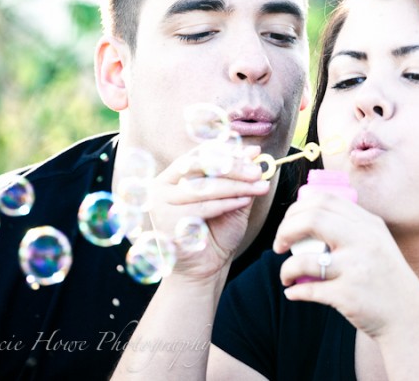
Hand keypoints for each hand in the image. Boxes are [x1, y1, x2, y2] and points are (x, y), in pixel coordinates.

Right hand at [147, 144, 270, 279]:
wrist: (205, 268)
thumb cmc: (217, 232)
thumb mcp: (232, 199)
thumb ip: (240, 177)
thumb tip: (254, 152)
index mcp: (174, 174)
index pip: (200, 154)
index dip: (227, 151)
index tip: (253, 154)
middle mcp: (162, 184)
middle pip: (200, 165)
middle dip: (233, 167)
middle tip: (257, 171)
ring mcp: (160, 201)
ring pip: (204, 186)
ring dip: (236, 186)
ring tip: (259, 187)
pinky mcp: (165, 219)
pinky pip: (202, 206)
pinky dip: (227, 203)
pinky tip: (244, 201)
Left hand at [272, 192, 418, 338]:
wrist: (409, 316)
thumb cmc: (386, 278)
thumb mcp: (377, 242)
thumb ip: (351, 226)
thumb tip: (307, 214)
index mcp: (368, 224)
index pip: (325, 200)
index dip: (297, 208)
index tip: (288, 223)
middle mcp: (363, 241)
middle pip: (311, 219)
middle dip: (284, 230)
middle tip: (278, 245)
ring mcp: (356, 268)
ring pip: (304, 259)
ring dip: (285, 269)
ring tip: (286, 275)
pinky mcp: (349, 295)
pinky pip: (309, 289)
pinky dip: (295, 291)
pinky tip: (293, 292)